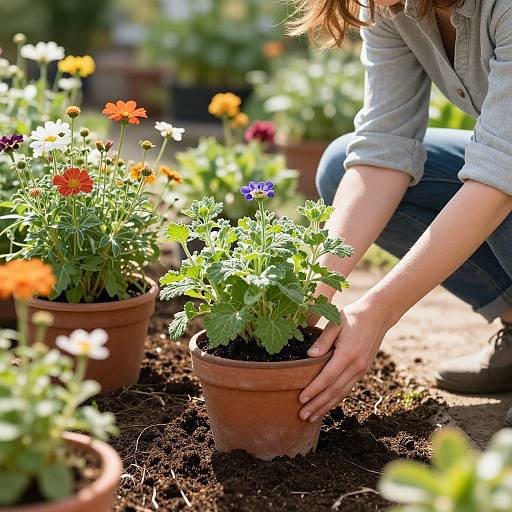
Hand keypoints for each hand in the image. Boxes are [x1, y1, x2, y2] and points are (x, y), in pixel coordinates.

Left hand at [299, 297, 390, 421]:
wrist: (377, 315)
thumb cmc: (352, 316)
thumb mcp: (335, 323)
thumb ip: (323, 340)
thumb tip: (309, 356)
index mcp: (348, 353)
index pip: (327, 377)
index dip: (314, 390)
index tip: (301, 399)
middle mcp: (356, 365)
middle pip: (334, 390)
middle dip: (317, 404)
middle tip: (302, 416)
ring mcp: (361, 370)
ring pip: (342, 393)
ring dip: (326, 406)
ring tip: (311, 416)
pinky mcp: (363, 370)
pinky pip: (347, 388)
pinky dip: (336, 399)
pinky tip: (326, 405)